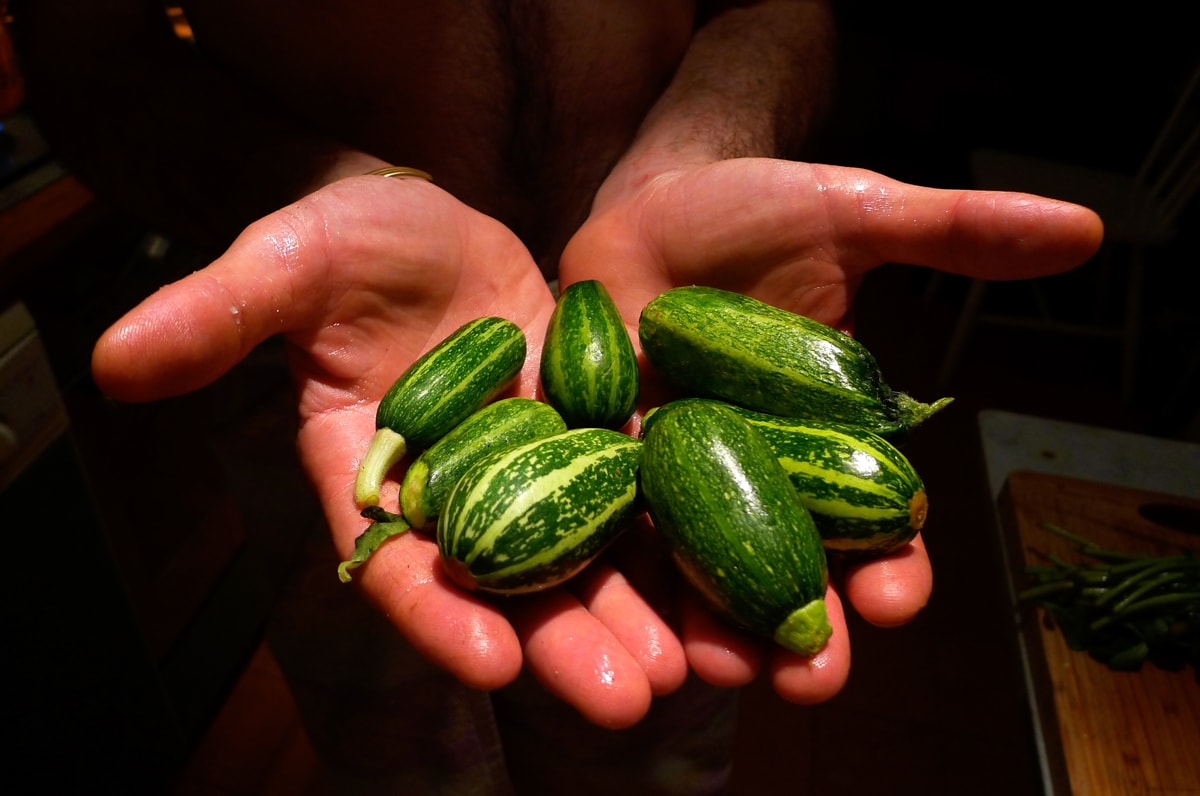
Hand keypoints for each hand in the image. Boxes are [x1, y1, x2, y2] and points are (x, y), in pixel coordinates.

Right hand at [91, 175, 690, 728]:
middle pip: (513, 582)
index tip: (491, 663)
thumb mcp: (285, 264)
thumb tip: (116, 359)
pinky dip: (678, 536)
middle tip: (632, 699)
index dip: (437, 611)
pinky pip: (641, 491)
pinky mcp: (596, 433)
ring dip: (641, 612)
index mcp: (370, 474)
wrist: (428, 228)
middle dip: (568, 640)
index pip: (396, 561)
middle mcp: (457, 493)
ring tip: (698, 667)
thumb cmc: (346, 244)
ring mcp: (533, 468)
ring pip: (588, 555)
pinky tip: (731, 579)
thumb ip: (217, 316)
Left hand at [558, 156, 1103, 701]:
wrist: (650, 202)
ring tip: (721, 673)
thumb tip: (1083, 230)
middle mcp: (757, 475)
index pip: (872, 527)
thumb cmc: (754, 213)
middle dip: (804, 630)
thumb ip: (951, 234)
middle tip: (814, 677)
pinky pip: (614, 528)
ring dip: (712, 628)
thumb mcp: (852, 217)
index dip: (891, 569)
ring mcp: (677, 477)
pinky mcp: (604, 464)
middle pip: (788, 570)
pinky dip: (625, 574)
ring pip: (701, 571)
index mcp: (828, 441)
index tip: (898, 601)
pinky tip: (631, 621)